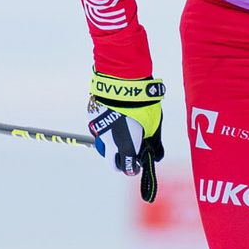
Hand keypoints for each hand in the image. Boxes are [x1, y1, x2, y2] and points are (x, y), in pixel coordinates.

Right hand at [86, 73, 163, 200]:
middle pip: (111, 162)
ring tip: (124, 128)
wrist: (122, 80)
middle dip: (119, 162)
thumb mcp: (154, 124)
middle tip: (128, 154)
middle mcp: (108, 142)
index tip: (137, 164)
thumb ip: (154, 142)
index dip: (132, 168)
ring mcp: (98, 130)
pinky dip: (107, 127)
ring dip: (112, 143)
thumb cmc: (142, 104)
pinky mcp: (92, 118)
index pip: (126, 168)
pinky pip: (99, 129)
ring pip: (104, 144)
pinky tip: (116, 116)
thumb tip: (157, 155)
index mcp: (125, 146)